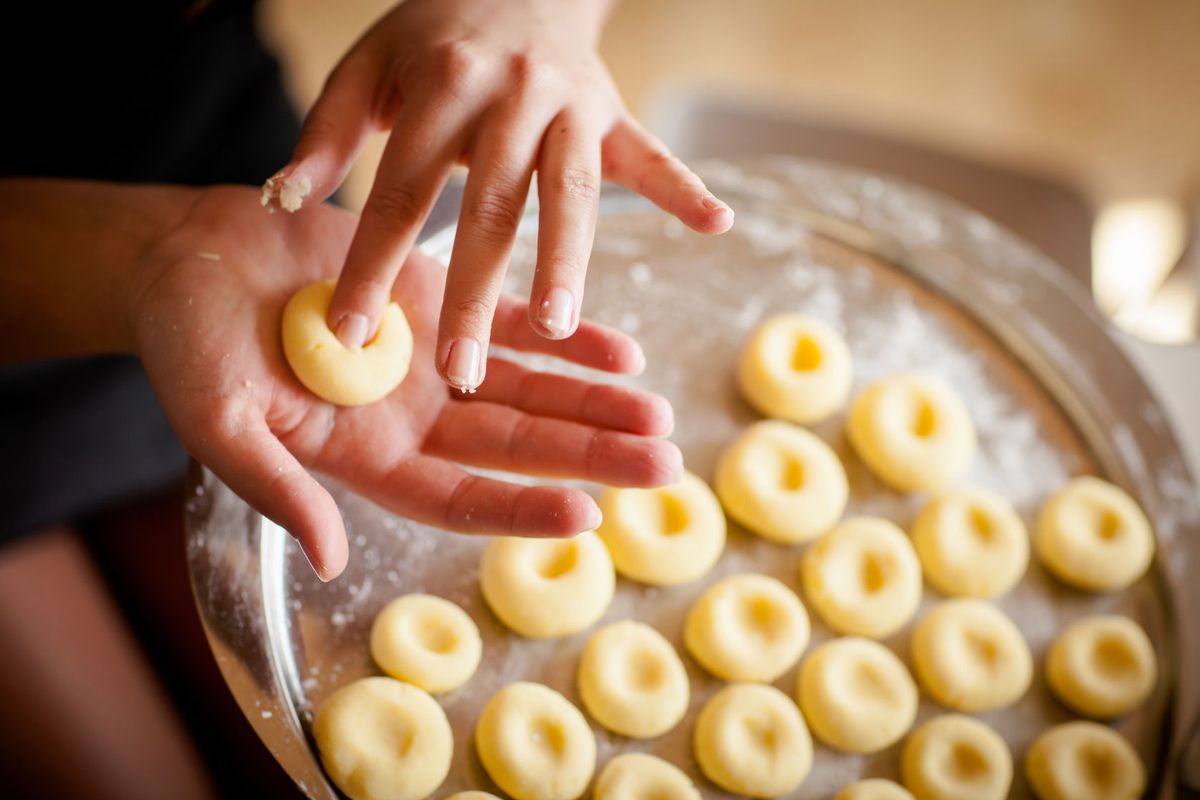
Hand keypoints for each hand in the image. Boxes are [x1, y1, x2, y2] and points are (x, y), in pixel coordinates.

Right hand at [135, 187, 679, 580]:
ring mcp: (431, 358)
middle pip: (517, 446)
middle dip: (590, 455)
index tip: (587, 514)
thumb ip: (276, 486)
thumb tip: (329, 559)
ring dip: (594, 399)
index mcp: (366, 458)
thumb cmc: (185, 344)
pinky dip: (564, 334)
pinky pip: (512, 320)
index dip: (521, 508)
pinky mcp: (438, 297)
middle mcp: (413, 417)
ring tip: (658, 413)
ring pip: (530, 387)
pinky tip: (621, 349)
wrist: (189, 255)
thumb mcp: (219, 420)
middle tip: (666, 466)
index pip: (459, 497)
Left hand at [263, 0, 732, 391]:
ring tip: (561, 329)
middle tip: (457, 372)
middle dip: (475, 293)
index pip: (402, 190)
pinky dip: (685, 189)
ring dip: (571, 259)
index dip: (374, 263)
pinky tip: (717, 225)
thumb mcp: (367, 69)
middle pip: (491, 207)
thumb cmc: (431, 39)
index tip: (350, 333)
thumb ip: (326, 133)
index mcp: (442, 87)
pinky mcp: (616, 115)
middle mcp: (511, 96)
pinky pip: (653, 156)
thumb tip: (285, 199)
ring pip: (571, 193)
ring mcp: (572, 106)